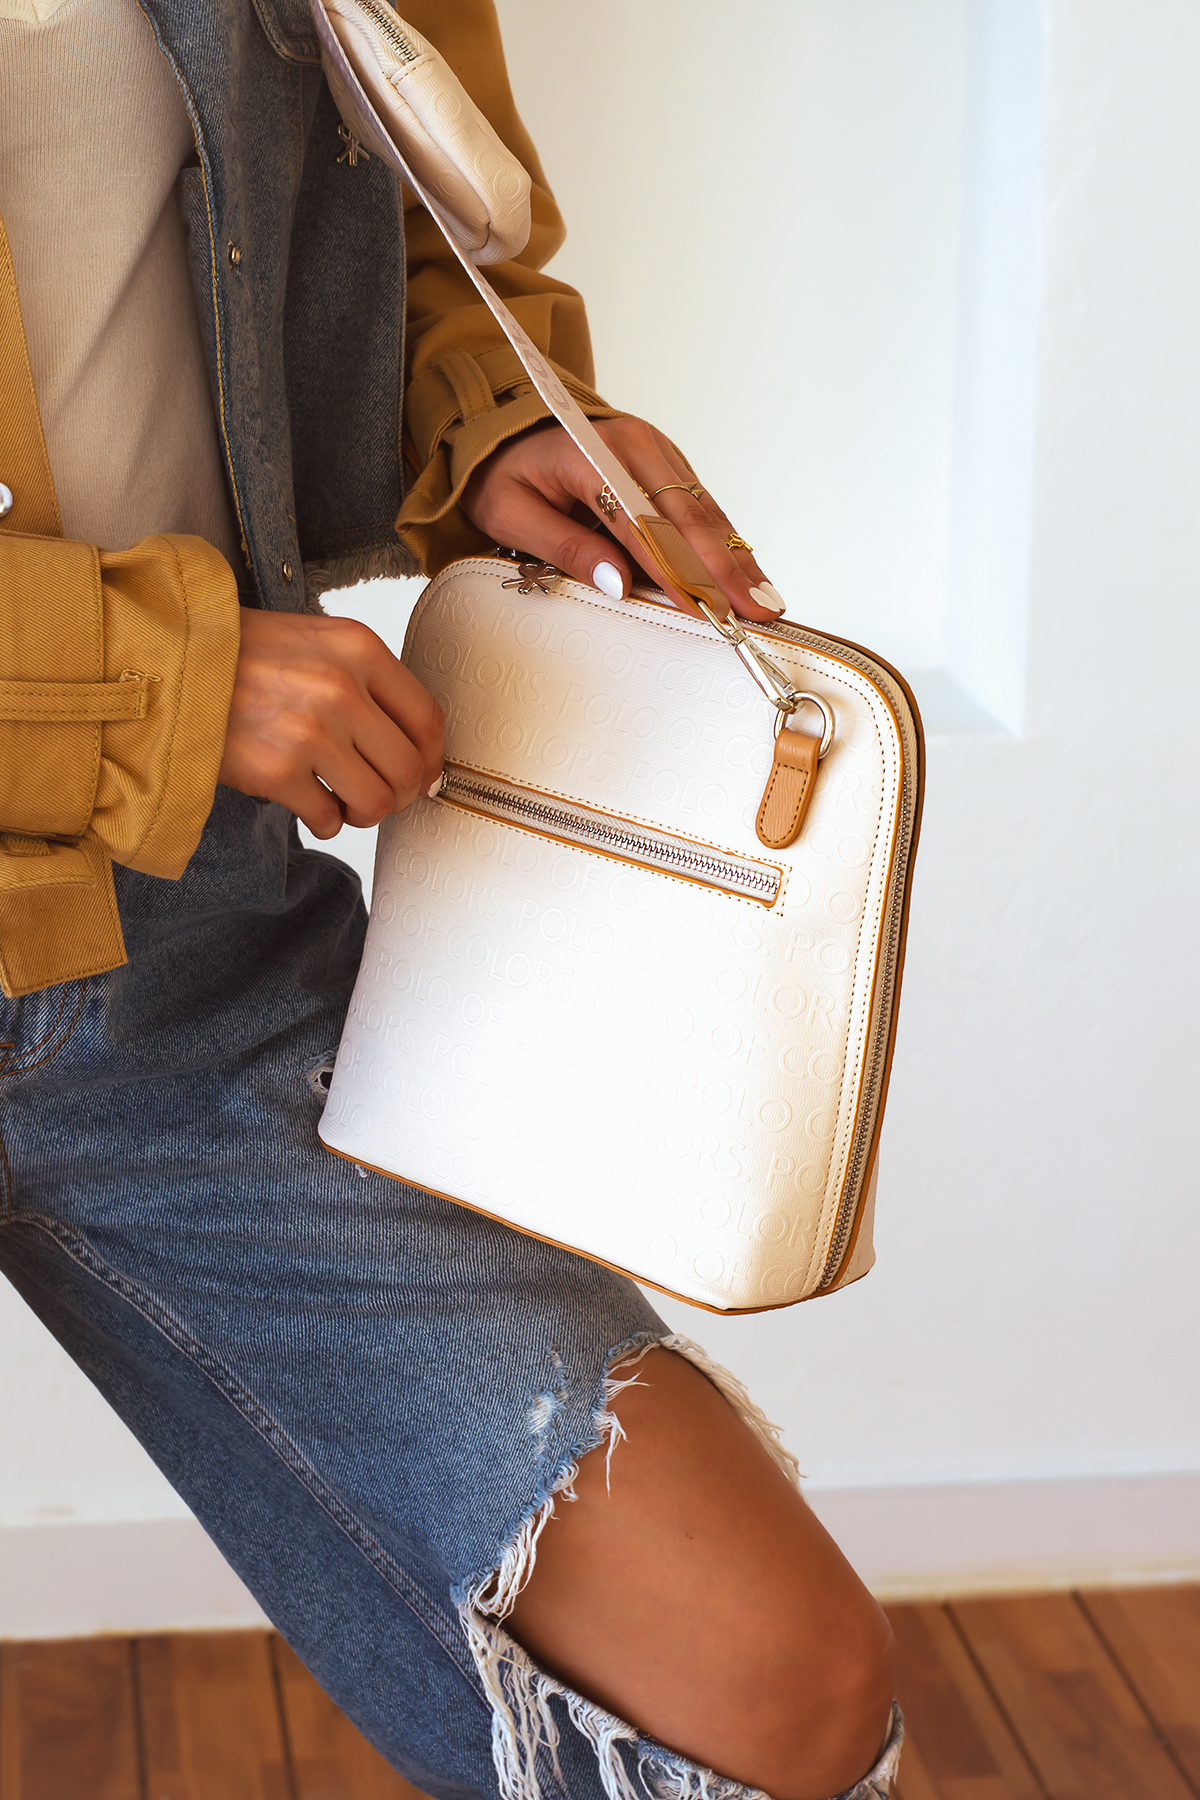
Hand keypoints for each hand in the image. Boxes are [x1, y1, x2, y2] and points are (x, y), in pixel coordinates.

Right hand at [217, 609, 443, 838]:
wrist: (167, 665)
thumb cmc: (241, 654)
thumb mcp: (315, 640)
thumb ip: (365, 679)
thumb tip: (412, 740)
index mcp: (358, 649)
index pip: (427, 718)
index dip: (432, 758)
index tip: (423, 773)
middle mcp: (340, 688)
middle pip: (409, 768)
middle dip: (401, 794)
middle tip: (380, 794)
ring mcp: (308, 731)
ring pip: (377, 802)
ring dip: (364, 812)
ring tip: (342, 801)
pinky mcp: (275, 772)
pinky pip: (329, 819)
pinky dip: (324, 821)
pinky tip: (307, 802)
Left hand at [461, 417, 786, 622]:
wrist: (503, 422)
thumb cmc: (502, 472)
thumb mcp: (509, 513)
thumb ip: (561, 546)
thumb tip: (618, 583)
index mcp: (590, 454)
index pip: (640, 523)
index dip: (675, 570)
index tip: (703, 609)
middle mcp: (634, 445)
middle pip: (687, 517)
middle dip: (724, 570)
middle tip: (757, 612)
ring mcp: (656, 450)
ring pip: (704, 512)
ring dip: (736, 559)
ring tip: (767, 601)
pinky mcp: (667, 462)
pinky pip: (702, 506)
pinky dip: (726, 543)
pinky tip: (750, 575)